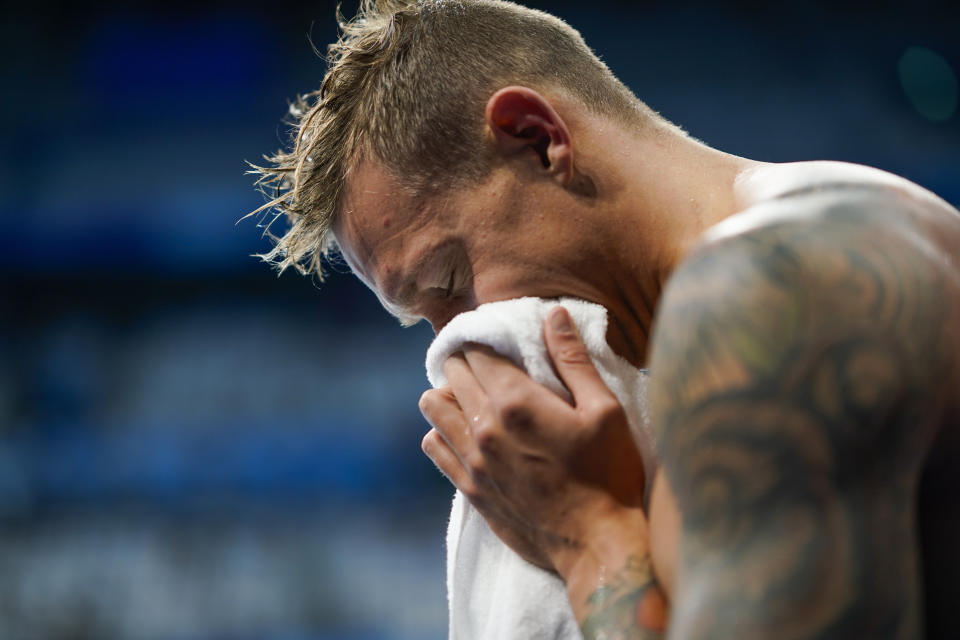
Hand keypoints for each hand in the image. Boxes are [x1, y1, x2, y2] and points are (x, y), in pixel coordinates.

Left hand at [419, 306, 647, 577]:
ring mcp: (472, 462)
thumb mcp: (605, 410)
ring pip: (433, 408)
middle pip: (452, 375)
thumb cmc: (610, 475)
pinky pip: (434, 446)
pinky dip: (442, 431)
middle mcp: (485, 429)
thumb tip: (552, 313)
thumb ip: (573, 359)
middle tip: (487, 363)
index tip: (493, 337)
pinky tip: (465, 431)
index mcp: (517, 403)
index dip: (483, 338)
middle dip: (465, 361)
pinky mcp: (470, 489)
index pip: (478, 352)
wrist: (597, 546)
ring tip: (472, 395)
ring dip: (448, 393)